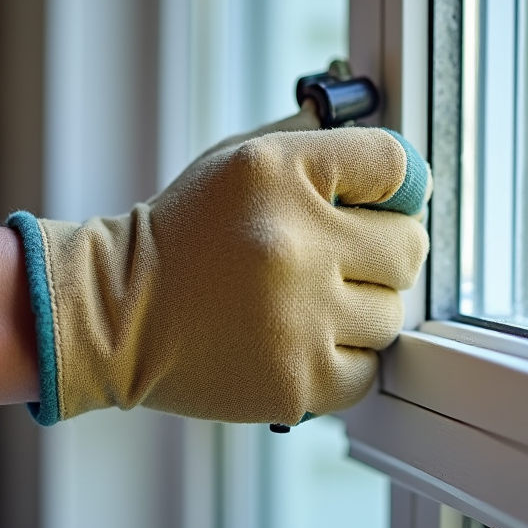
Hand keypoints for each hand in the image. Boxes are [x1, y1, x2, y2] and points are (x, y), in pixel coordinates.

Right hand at [8, 114, 430, 425]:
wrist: (118, 316)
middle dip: (384, 251)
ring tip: (308, 304)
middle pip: (409, 245)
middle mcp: (293, 242)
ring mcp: (298, 318)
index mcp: (278, 172)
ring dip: (361, 310)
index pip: (396, 163)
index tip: (384, 202)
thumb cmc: (190, 235)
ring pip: (391, 314)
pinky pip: (368, 369)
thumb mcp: (243, 161)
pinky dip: (344, 360)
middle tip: (341, 260)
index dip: (399, 185)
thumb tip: (406, 170)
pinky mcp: (296, 380)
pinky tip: (303, 342)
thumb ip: (321, 147)